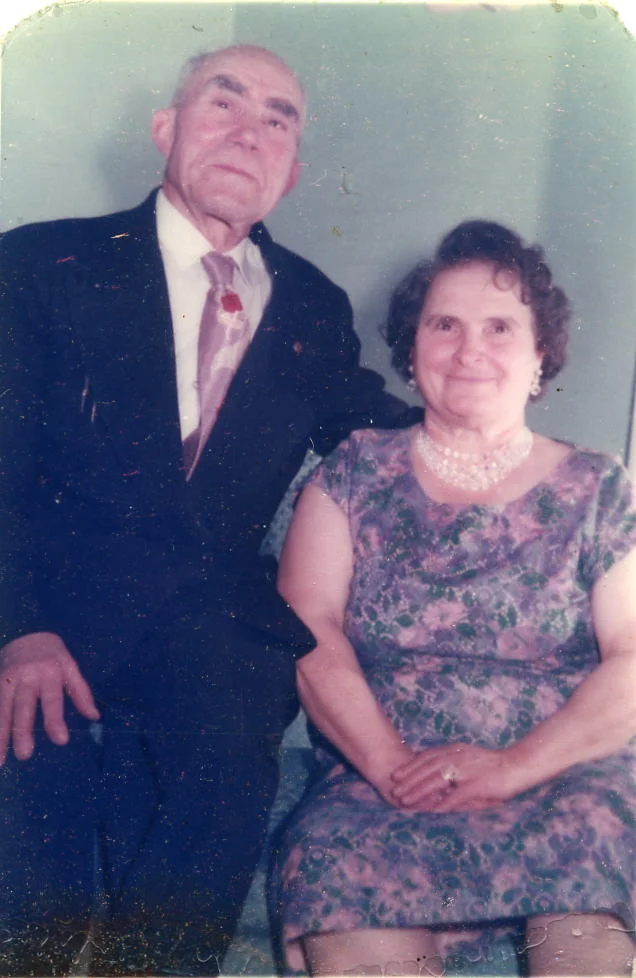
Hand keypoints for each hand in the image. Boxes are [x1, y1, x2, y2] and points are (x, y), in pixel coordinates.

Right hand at [0, 632, 99, 763]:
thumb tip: (95, 717)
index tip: (61, 741)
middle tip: (25, 755)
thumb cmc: (52, 656)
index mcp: (49, 672)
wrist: (26, 633)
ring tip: (0, 760)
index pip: (52, 700)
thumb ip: (81, 692)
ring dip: (0, 735)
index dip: (55, 720)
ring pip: (2, 709)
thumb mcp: (70, 667)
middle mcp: (26, 676)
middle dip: (22, 730)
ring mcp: (7, 680)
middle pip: (23, 706)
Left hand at [389, 743, 527, 812]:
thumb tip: (435, 766)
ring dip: (419, 792)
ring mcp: (468, 771)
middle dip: (409, 780)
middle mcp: (459, 758)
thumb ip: (453, 759)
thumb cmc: (494, 763)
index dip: (410, 767)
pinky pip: (457, 795)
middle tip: (394, 790)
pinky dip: (443, 803)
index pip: (427, 757)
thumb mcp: (470, 755)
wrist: (519, 764)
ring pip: (437, 781)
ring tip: (406, 801)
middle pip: (427, 769)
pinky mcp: (478, 785)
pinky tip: (431, 811)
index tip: (396, 774)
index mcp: (456, 751)